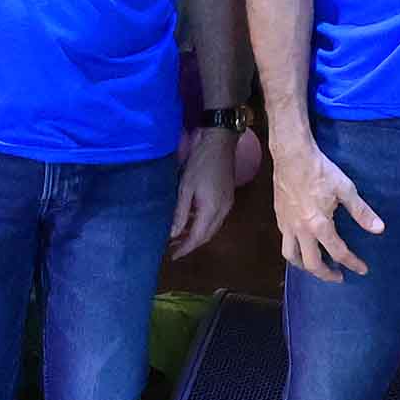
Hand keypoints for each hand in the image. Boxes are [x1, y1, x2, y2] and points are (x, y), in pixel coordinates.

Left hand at [169, 127, 236, 257]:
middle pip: (207, 236)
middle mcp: (223, 211)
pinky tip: (190, 222)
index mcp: (212, 209)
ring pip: (212, 228)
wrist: (219, 143)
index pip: (197, 237)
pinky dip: (203, 225)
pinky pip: (215, 219)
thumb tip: (173, 234)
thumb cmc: (199, 163)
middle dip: (190, 244)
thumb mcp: (185, 188)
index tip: (172, 257)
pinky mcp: (227, 198)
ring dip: (197, 235)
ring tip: (178, 238)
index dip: (185, 249)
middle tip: (173, 249)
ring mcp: (227, 205)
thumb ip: (180, 213)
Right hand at [270, 135, 382, 280]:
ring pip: (292, 256)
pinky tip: (302, 243)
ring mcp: (287, 225)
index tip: (362, 270)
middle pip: (312, 263)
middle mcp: (301, 230)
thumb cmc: (320, 170)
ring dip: (304, 266)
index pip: (338, 253)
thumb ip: (361, 212)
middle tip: (338, 277)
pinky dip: (294, 249)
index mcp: (319, 225)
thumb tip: (379, 229)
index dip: (353, 263)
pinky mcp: (279, 217)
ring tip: (315, 266)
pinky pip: (285, 241)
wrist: (292, 155)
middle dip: (326, 274)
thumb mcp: (345, 189)